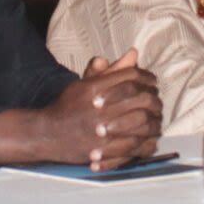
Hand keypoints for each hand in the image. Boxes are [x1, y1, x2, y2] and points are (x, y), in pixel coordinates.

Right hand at [0, 49, 163, 167]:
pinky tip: (150, 140)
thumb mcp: (85, 83)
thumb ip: (111, 70)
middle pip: (140, 99)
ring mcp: (101, 130)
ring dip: (154, 121)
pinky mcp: (102, 150)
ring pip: (141, 123)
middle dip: (154, 100)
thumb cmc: (67, 106)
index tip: (152, 82)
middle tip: (157, 102)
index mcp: (94, 88)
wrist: (45, 134)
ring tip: (156, 120)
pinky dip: (145, 143)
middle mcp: (98, 107)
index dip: (147, 78)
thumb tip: (134, 53)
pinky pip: (133, 146)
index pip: (131, 77)